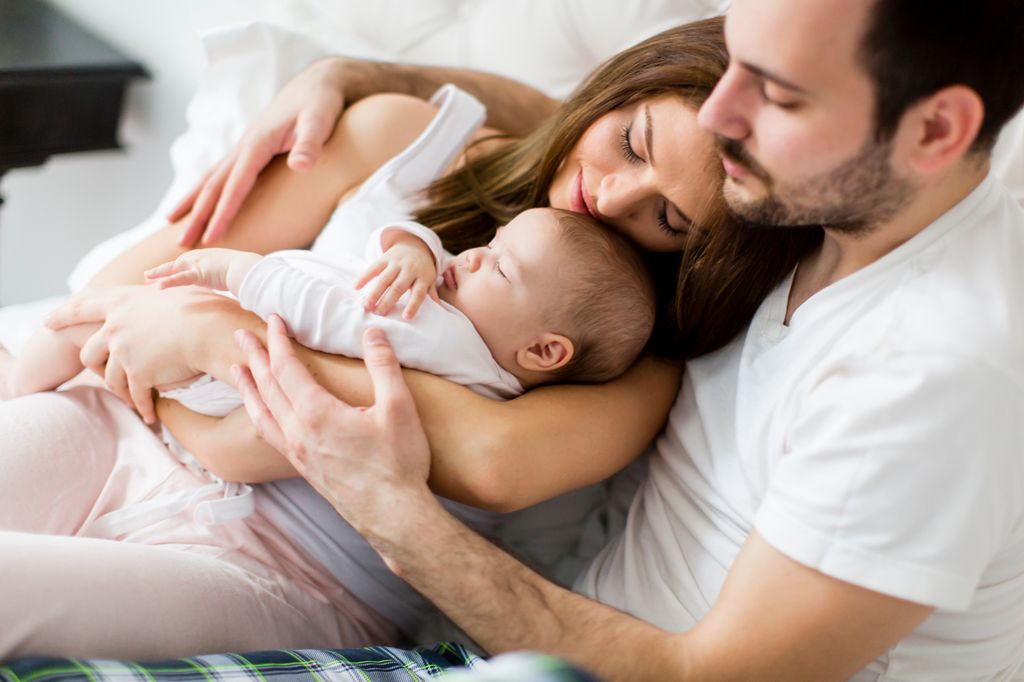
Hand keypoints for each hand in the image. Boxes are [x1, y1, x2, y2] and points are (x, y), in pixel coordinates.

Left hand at [46, 286, 208, 423]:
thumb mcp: (172, 290)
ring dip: (123, 392)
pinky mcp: (138, 373)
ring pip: (111, 378)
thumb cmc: (202, 306)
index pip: (82, 307)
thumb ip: (156, 291)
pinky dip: (143, 407)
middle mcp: (116, 327)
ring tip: (134, 401)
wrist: (210, 329)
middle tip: (96, 376)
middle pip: (90, 352)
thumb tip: (154, 282)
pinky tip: (149, 415)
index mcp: (122, 302)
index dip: (63, 315)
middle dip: (94, 368)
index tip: (47, 321)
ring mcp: (124, 351)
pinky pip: (136, 395)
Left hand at [145, 248, 260, 293]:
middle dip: (162, 270)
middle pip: (177, 264)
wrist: (251, 269)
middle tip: (148, 277)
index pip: (188, 262)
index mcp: (209, 257)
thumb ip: (231, 277)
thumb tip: (237, 287)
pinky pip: (180, 278)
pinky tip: (158, 287)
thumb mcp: (236, 273)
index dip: (175, 268)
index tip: (166, 274)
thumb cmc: (248, 272)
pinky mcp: (200, 273)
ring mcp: (199, 263)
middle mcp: (202, 257)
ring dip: (159, 273)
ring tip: (146, 277)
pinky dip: (169, 282)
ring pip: (174, 269)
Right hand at [169, 58, 347, 246]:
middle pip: (214, 185)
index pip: (236, 186)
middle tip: (180, 245)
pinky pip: (222, 173)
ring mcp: (244, 147)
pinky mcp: (250, 148)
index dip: (223, 214)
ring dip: (192, 202)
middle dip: (197, 216)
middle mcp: (244, 146)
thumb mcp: (320, 122)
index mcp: (257, 144)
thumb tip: (301, 166)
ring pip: (211, 178)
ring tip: (172, 223)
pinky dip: (205, 189)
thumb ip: (311, 145)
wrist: (318, 84)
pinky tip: (199, 201)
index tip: (212, 239)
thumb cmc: (321, 104)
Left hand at [233, 316, 431, 527]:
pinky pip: (270, 434)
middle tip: (241, 334)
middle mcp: (298, 433)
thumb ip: (384, 366)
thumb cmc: (399, 463)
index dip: (278, 341)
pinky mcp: (304, 468)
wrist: (394, 516)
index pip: (287, 368)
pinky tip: (262, 413)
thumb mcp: (399, 408)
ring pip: (261, 414)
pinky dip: (258, 415)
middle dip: (254, 357)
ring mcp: (298, 453)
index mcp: (317, 414)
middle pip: (267, 387)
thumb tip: (373, 332)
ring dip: (248, 388)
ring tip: (237, 371)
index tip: (273, 319)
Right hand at [355, 234, 439, 318]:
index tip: (406, 317)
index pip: (419, 293)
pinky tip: (357, 287)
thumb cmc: (422, 269)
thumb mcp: (429, 279)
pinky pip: (374, 267)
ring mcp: (397, 262)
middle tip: (379, 314)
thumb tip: (439, 309)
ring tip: (366, 306)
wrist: (415, 245)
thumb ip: (431, 292)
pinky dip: (365, 277)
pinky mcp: (386, 257)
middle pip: (398, 287)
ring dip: (375, 292)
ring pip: (384, 278)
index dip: (413, 305)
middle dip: (388, 301)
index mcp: (422, 277)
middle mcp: (410, 269)